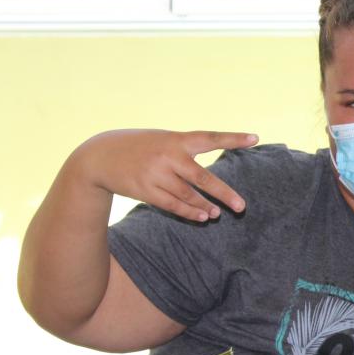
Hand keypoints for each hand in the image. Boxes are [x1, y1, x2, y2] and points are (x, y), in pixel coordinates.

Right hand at [72, 129, 256, 222]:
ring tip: (218, 213)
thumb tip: (206, 180)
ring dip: (205, 206)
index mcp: (176, 139)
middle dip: (224, 193)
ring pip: (188, 196)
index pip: (210, 138)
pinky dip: (189, 212)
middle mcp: (169, 157)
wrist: (99, 156)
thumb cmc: (139, 146)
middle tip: (242, 207)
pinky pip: (173, 206)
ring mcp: (156, 175)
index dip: (233, 139)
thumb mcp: (162, 139)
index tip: (255, 138)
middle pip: (203, 178)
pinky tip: (203, 216)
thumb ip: (184, 152)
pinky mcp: (146, 191)